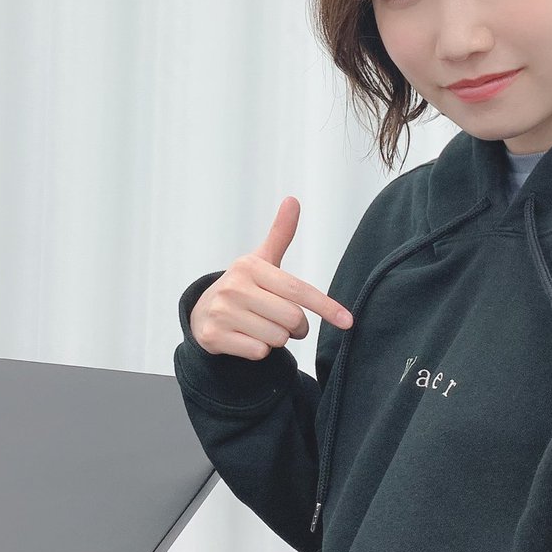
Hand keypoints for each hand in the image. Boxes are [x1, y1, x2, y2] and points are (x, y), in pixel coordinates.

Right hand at [189, 196, 353, 359]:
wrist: (203, 311)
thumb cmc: (244, 286)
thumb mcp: (261, 260)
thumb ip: (280, 233)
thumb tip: (293, 199)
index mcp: (250, 267)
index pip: (298, 290)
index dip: (326, 306)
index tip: (347, 321)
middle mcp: (234, 287)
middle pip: (292, 319)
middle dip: (296, 326)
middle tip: (287, 322)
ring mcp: (222, 312)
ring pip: (277, 338)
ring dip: (277, 339)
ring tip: (262, 326)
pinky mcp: (214, 337)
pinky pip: (259, 353)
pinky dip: (259, 350)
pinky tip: (247, 337)